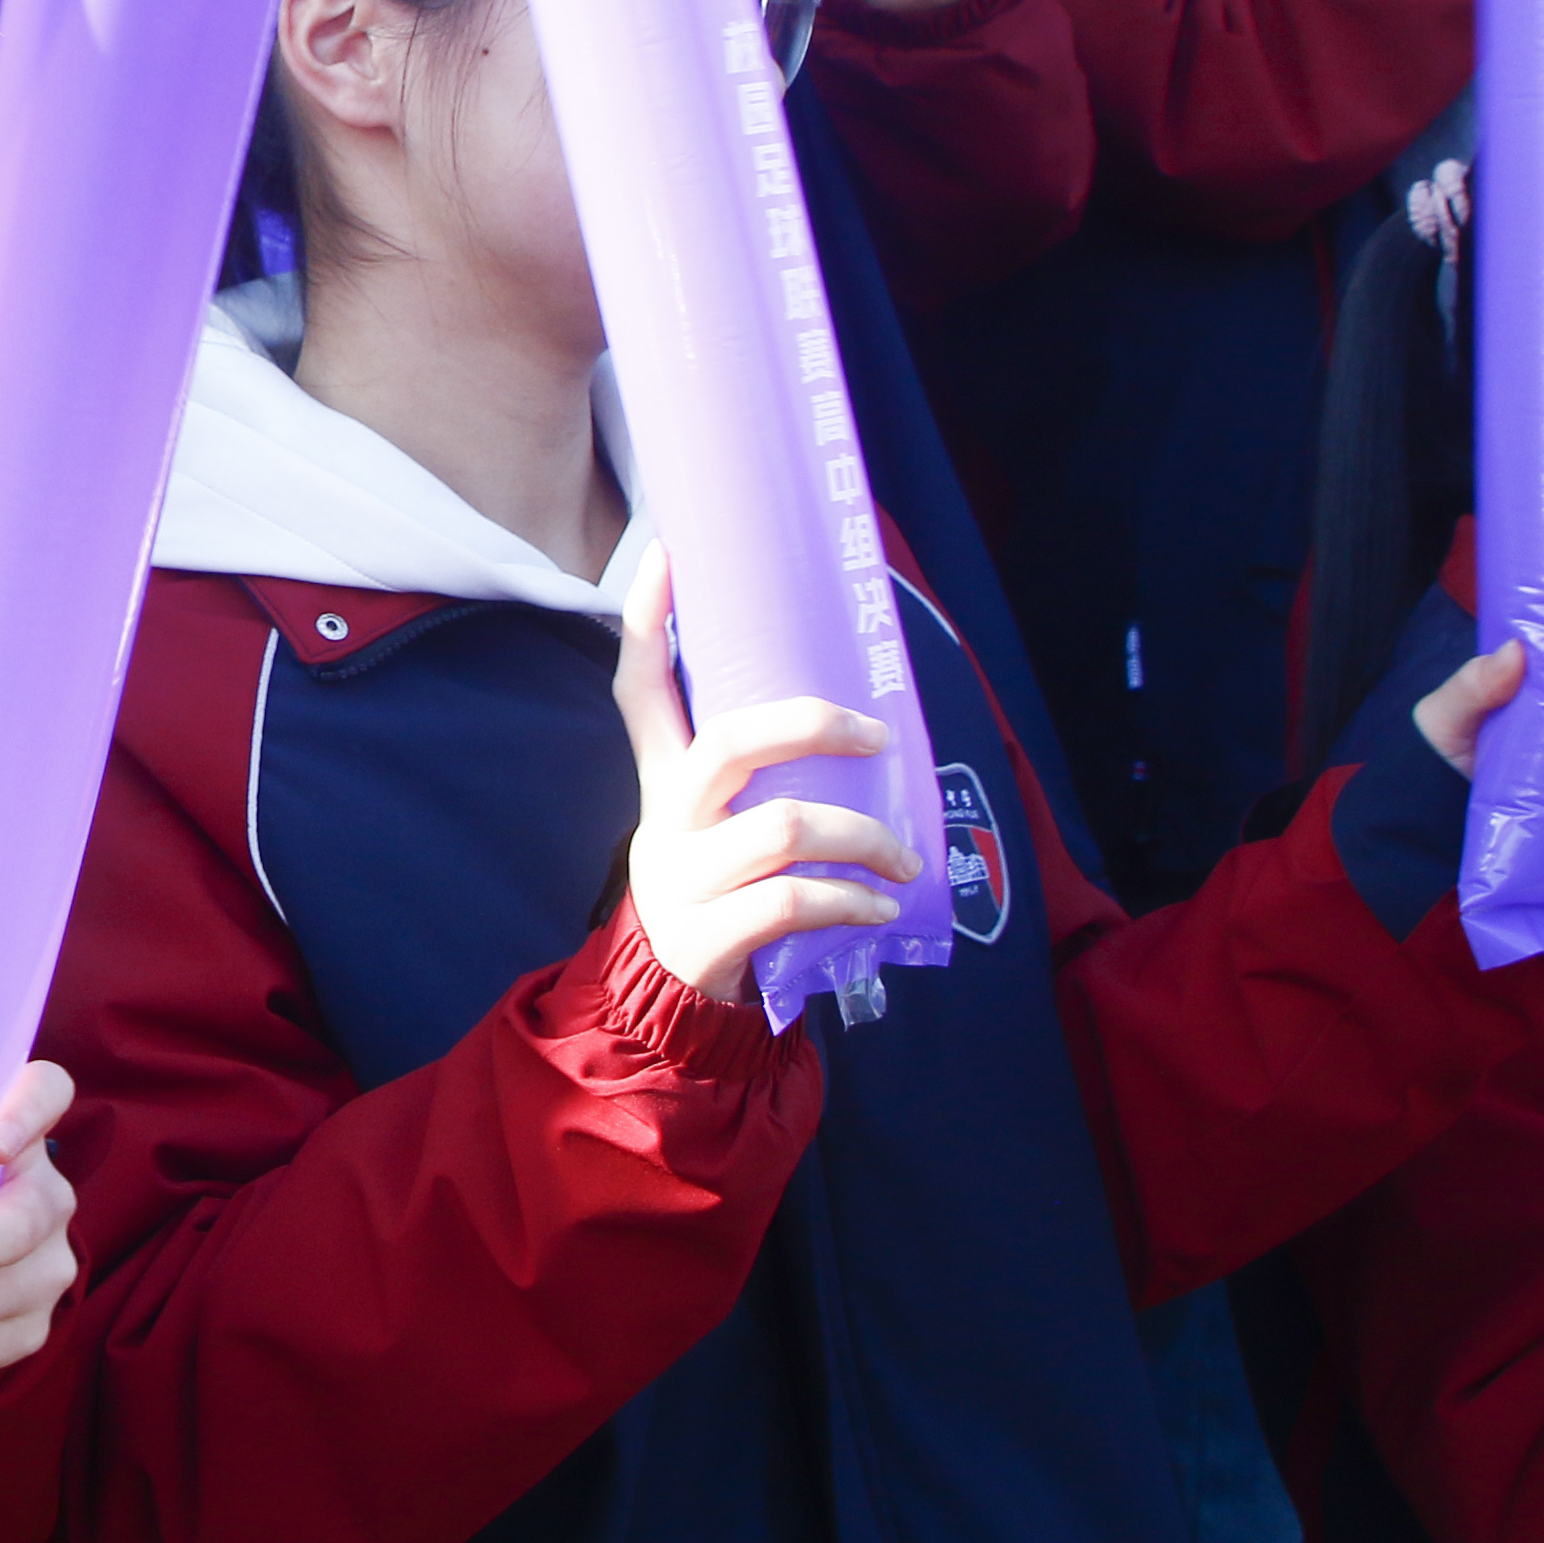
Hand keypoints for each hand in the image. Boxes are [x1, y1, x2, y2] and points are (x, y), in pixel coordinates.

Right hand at [609, 544, 915, 1007]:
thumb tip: (863, 716)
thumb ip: (760, 772)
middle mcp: (667, 816)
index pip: (639, 682)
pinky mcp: (709, 936)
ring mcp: (684, 875)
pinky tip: (880, 905)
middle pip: (731, 742)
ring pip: (785, 828)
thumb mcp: (714, 819)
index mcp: (663, 774)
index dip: (647, 617)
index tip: (669, 551)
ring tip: (904, 857)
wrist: (671, 990)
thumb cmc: (720, 880)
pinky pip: (795, 902)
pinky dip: (852, 901)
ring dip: (864, 838)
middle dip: (814, 726)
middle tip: (877, 736)